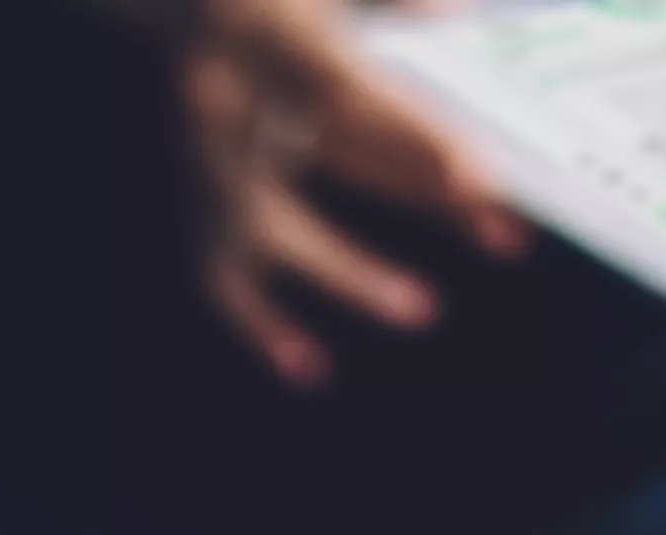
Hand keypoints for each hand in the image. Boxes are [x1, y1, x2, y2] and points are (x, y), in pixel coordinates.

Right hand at [176, 0, 528, 387]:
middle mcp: (228, 95)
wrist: (167, 9)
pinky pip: (219, 273)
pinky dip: (263, 327)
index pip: (352, 92)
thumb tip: (453, 20)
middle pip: (333, 151)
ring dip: (348, 272)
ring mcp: (205, 156)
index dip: (418, 137)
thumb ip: (388, 3)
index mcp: (265, 32)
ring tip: (420, 308)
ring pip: (270, 227)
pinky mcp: (193, 202)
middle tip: (498, 232)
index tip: (480, 178)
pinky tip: (311, 367)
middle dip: (420, 190)